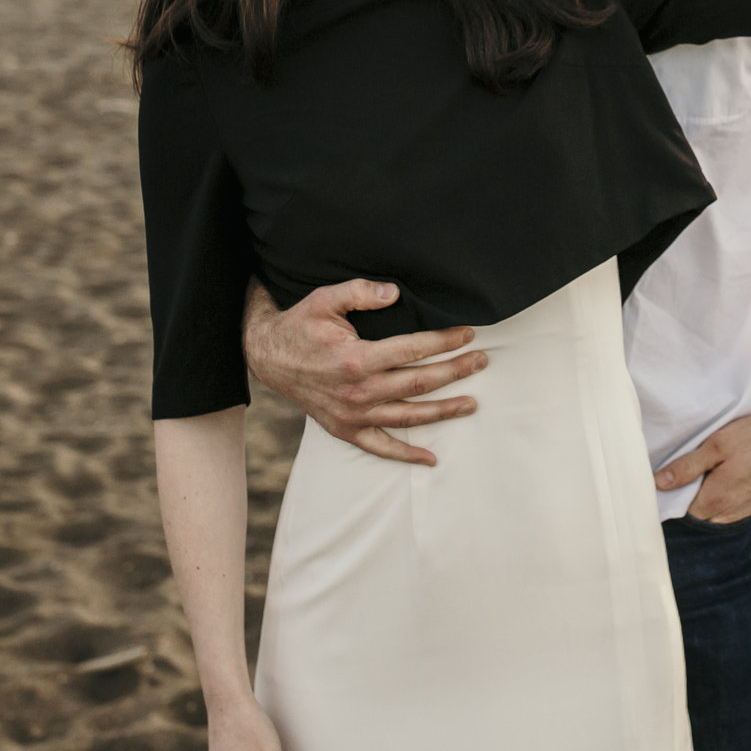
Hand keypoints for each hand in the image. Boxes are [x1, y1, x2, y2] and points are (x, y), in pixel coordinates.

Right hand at [241, 278, 483, 465]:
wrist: (269, 358)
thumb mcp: (325, 299)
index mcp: (356, 359)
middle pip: (419, 384)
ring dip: (444, 411)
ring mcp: (352, 415)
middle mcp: (358, 392)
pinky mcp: (345, 430)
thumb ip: (360, 292)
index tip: (467, 334)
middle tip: (481, 361)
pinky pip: (380, 447)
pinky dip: (406, 456)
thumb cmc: (301, 325)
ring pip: (409, 417)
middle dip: (455, 372)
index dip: (444, 342)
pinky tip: (432, 458)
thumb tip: (395, 292)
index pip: (413, 350)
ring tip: (472, 404)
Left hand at [654, 405, 750, 522]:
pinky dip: (726, 490)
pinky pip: (730, 504)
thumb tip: (659, 483)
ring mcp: (744, 510)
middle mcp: (727, 514)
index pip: (678, 505)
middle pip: (695, 508)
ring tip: (715, 464)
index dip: (673, 487)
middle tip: (694, 461)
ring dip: (709, 490)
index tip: (673, 468)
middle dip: (690, 489)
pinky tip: (731, 469)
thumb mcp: (717, 445)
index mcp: (713, 501)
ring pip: (713, 507)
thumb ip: (686, 467)